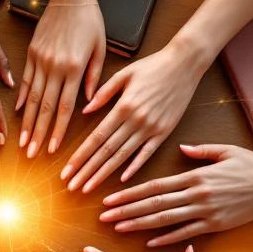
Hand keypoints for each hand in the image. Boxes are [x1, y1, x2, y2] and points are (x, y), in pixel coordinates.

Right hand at [18, 0, 104, 157]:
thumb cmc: (91, 21)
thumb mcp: (100, 49)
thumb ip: (96, 77)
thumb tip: (90, 104)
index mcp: (75, 68)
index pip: (65, 108)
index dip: (57, 131)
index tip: (51, 150)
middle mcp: (55, 67)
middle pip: (45, 108)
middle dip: (37, 134)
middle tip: (30, 155)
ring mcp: (41, 60)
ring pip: (32, 98)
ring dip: (27, 122)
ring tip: (21, 142)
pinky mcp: (32, 53)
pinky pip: (24, 80)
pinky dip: (21, 99)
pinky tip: (18, 114)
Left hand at [61, 41, 205, 192]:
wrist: (186, 63)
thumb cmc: (153, 66)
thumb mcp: (124, 73)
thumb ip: (103, 92)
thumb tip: (85, 110)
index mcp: (123, 106)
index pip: (96, 137)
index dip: (80, 156)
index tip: (67, 170)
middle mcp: (136, 121)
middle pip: (106, 151)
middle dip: (87, 171)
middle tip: (71, 186)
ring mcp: (151, 128)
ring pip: (123, 156)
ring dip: (104, 174)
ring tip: (88, 188)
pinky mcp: (165, 132)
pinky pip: (147, 154)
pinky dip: (134, 168)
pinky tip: (121, 180)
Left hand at [99, 144, 252, 245]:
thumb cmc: (252, 165)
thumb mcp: (225, 150)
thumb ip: (201, 150)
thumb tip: (182, 147)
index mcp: (195, 175)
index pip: (155, 185)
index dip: (129, 193)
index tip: (110, 198)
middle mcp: (196, 194)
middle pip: (154, 204)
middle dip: (126, 211)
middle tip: (103, 217)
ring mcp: (206, 211)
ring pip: (166, 221)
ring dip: (139, 225)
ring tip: (118, 229)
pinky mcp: (216, 225)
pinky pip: (186, 234)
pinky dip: (167, 239)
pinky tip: (148, 243)